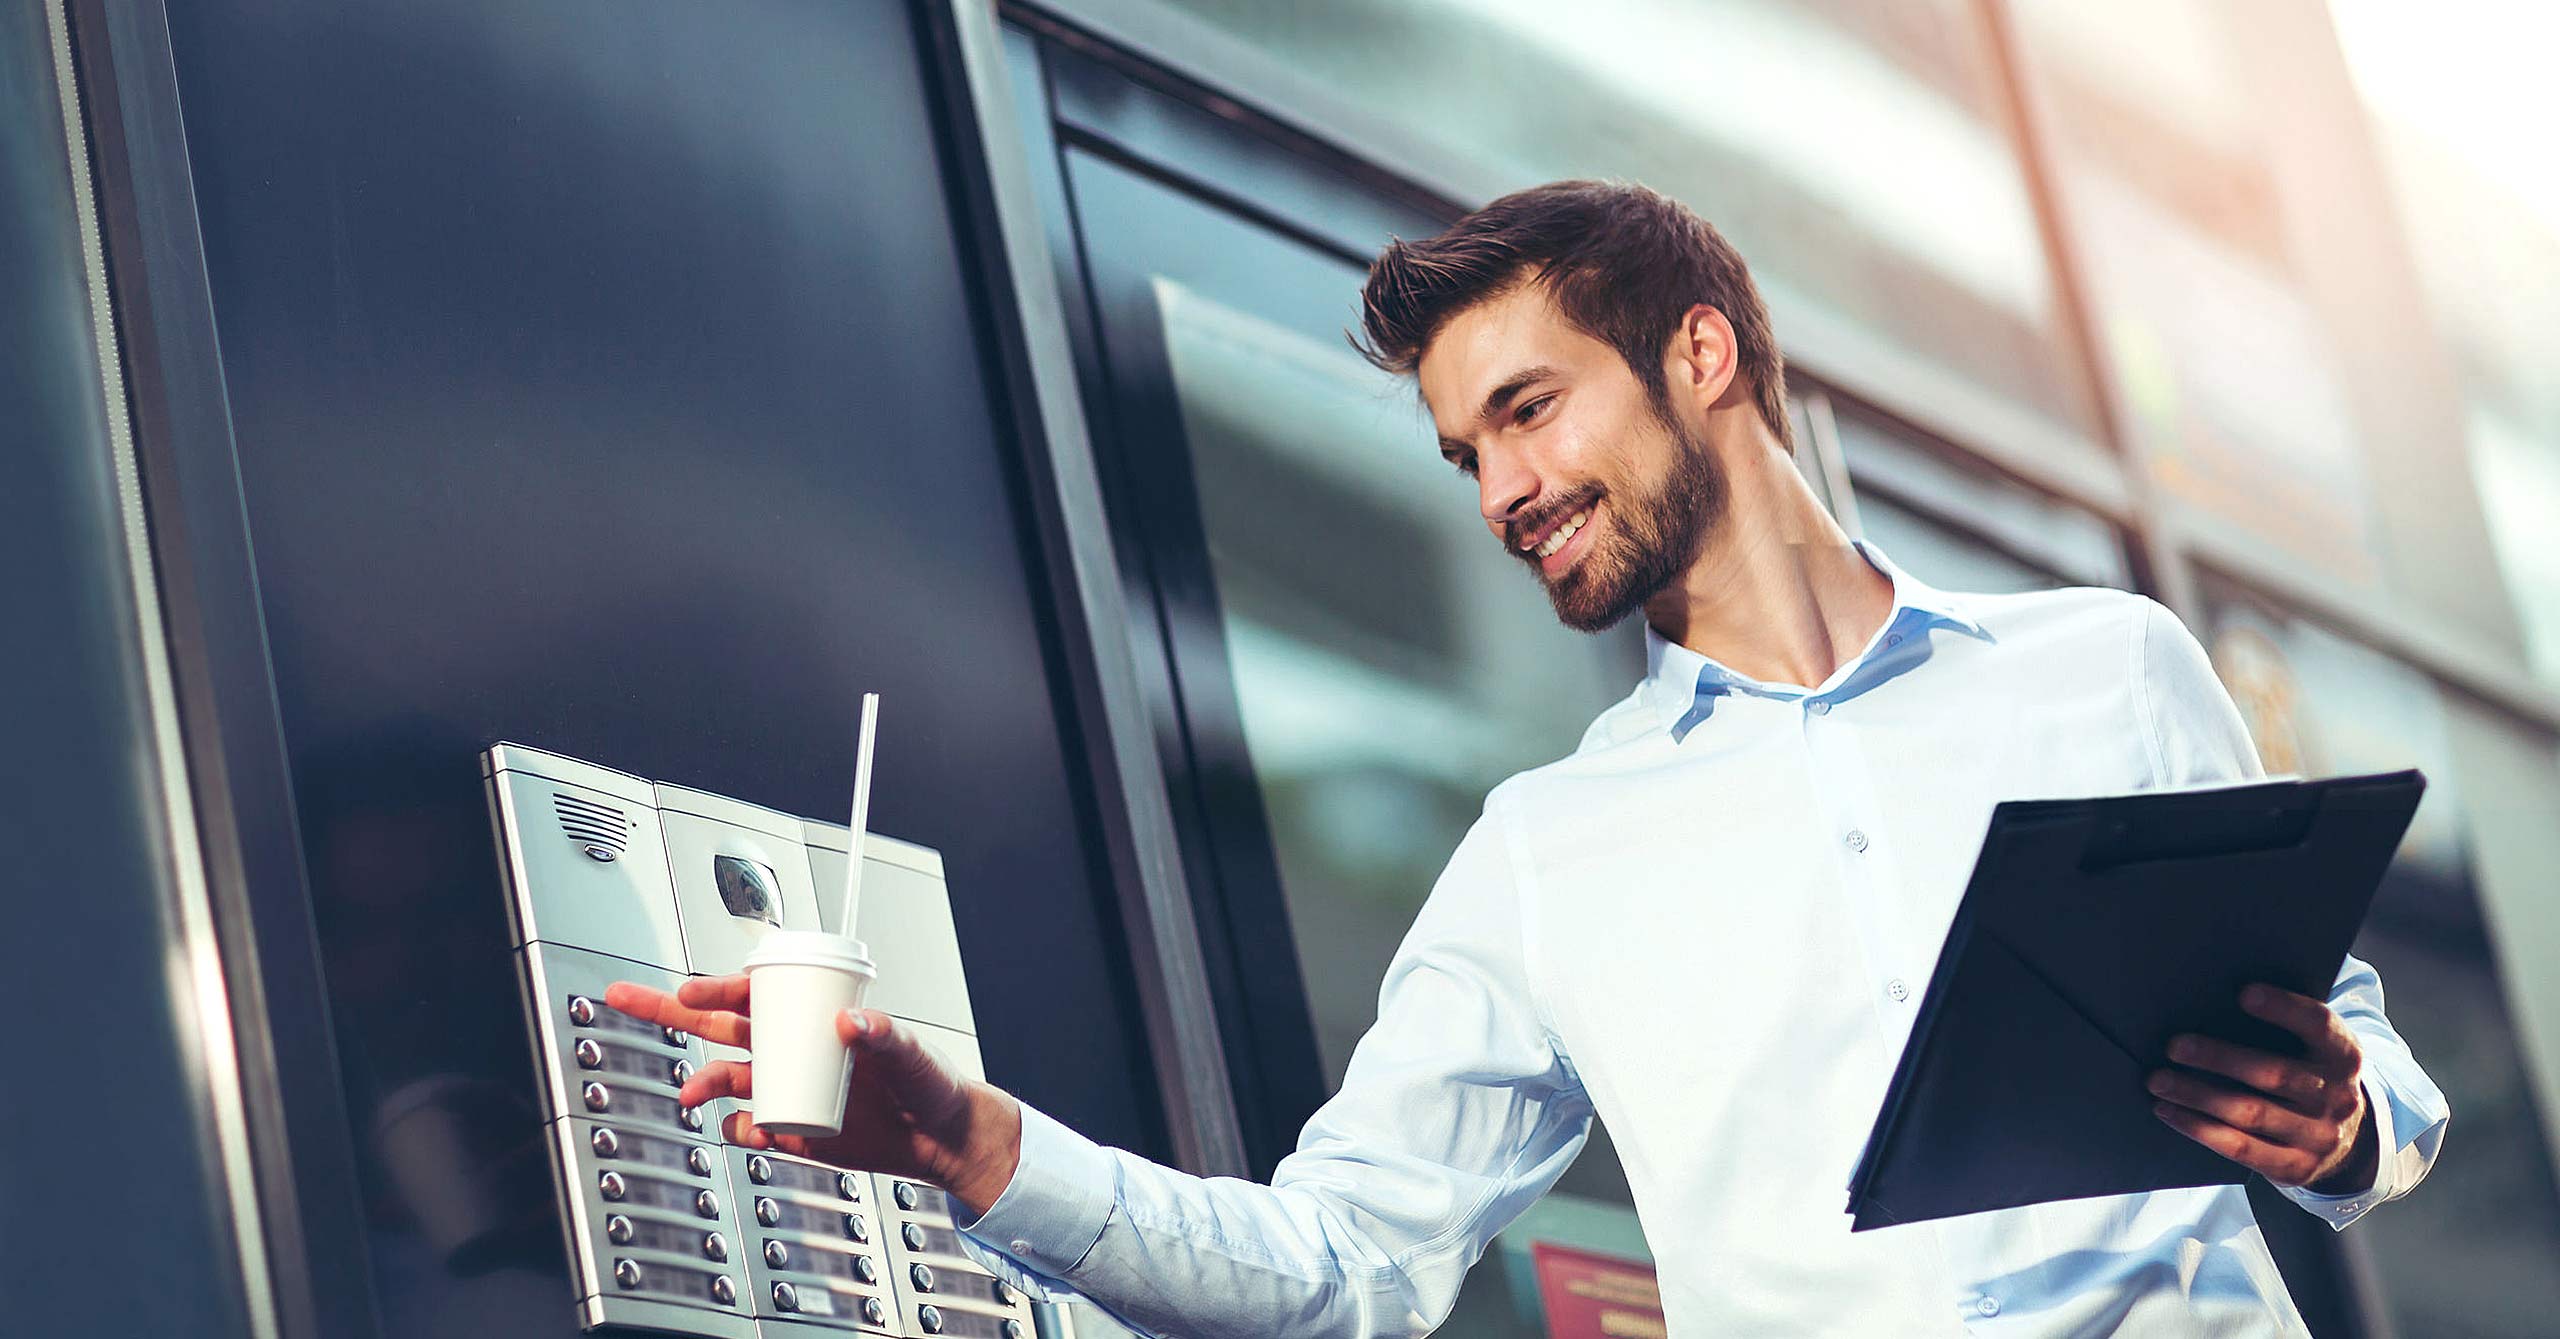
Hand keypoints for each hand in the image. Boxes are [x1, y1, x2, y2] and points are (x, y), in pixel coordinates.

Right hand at [602, 976, 1023, 1215]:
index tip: (691, 990)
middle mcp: (794, 1048)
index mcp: (815, 1018)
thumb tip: (853, 1022)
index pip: (755, 994)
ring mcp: (790, 1086)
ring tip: (690, 1094)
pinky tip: (745, 1129)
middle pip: (720, 1025)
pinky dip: (741, 1129)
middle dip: (671, 1010)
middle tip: (626, 996)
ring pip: (728, 1077)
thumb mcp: (910, 1050)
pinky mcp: (793, 1127)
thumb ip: (885, 1033)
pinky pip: (751, 1125)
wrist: (940, 1138)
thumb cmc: (929, 1082)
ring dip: (703, 1081)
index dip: (719, 988)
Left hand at [2147, 983, 2375, 1193]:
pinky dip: (2198, 1128)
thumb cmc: (2307, 1077)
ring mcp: (2319, 1136)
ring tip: (2158, 1080)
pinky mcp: (2296, 1167)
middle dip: (2218, 1058)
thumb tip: (2211, 1004)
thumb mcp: (2312, 1050)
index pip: (2319, 1025)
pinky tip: (2169, 1111)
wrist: (2346, 1142)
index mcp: (2343, 1055)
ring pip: (2251, 1113)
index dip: (2284, 1008)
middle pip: (2273, 1074)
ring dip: (2197, 1095)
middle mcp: (2338, 1096)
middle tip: (2173, 1046)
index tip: (2243, 993)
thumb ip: (2282, 1029)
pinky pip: (2240, 1148)